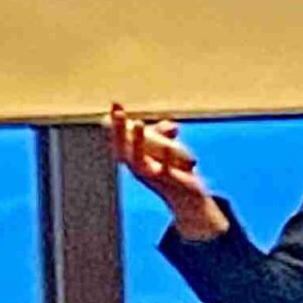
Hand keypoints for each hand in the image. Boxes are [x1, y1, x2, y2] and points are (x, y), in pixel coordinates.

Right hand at [107, 105, 227, 239]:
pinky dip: (166, 157)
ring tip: (137, 123)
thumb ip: (166, 135)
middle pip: (123, 149)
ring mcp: (152, 176)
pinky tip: (166, 143)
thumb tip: (171, 127)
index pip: (120, 140)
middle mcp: (138, 169)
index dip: (116, 124)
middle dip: (119, 130)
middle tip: (117, 112)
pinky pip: (166, 169)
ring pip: (139, 160)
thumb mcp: (166, 148)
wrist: (187, 199)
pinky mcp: (169, 181)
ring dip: (138, 142)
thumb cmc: (172, 170)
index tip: (115, 104)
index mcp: (134, 160)